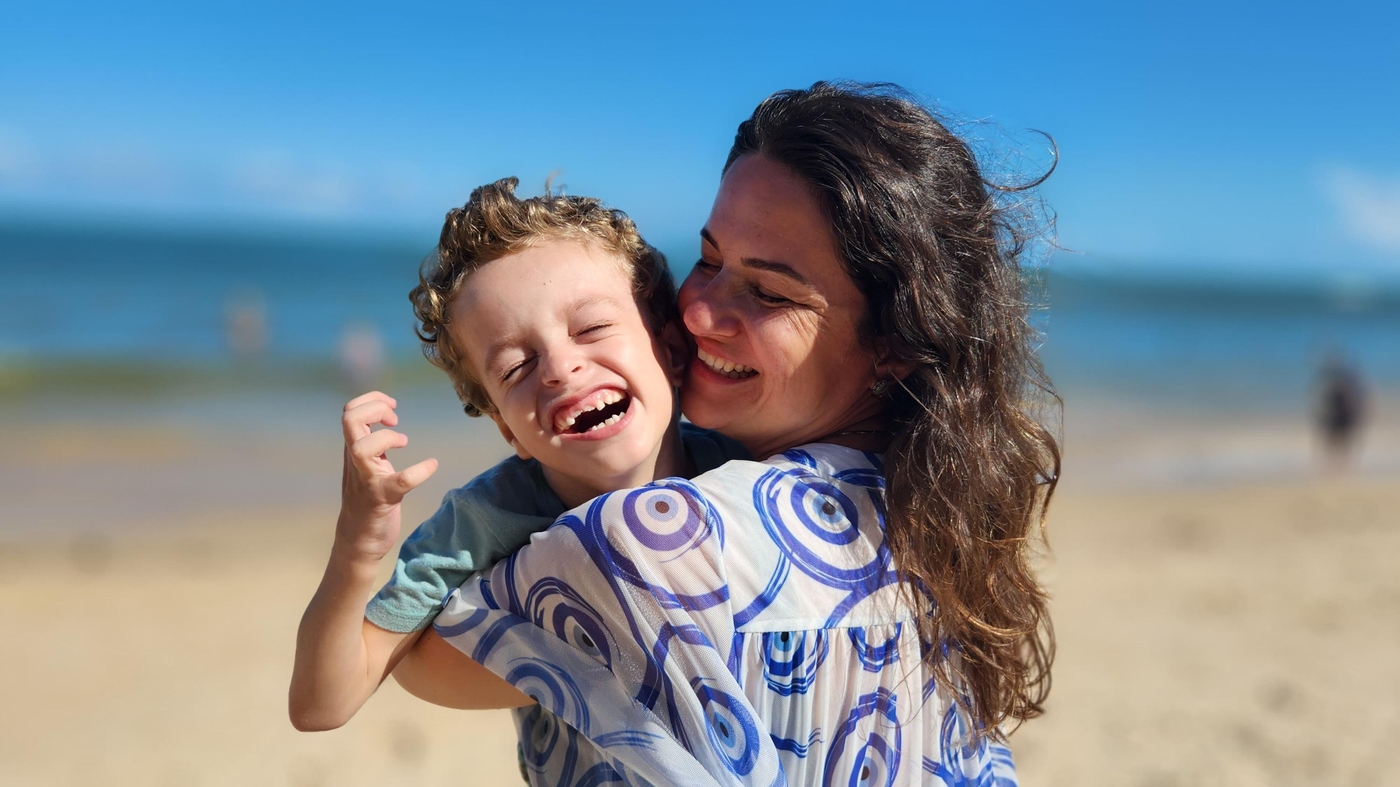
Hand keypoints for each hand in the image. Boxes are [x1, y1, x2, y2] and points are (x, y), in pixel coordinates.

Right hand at [336, 391, 438, 561]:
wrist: (359, 539)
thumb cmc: (366, 498)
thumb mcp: (365, 463)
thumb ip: (369, 441)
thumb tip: (380, 416)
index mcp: (353, 450)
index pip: (349, 412)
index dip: (371, 401)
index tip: (392, 408)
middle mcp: (355, 461)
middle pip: (349, 420)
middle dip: (375, 409)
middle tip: (394, 421)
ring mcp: (366, 480)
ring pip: (360, 448)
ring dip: (386, 438)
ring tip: (403, 442)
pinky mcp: (383, 499)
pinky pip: (401, 480)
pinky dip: (420, 471)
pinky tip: (432, 465)